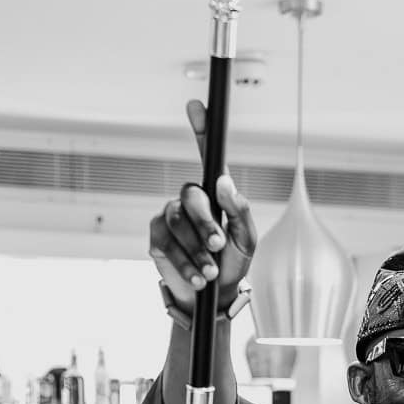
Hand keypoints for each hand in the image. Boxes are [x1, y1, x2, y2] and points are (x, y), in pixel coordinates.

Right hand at [148, 100, 256, 316]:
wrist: (213, 298)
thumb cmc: (232, 263)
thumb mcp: (247, 238)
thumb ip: (239, 209)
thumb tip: (223, 182)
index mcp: (215, 194)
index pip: (207, 156)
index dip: (201, 129)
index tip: (196, 105)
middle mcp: (190, 200)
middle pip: (192, 196)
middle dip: (206, 223)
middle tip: (217, 245)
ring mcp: (170, 217)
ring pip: (178, 222)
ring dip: (196, 248)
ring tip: (209, 270)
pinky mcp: (157, 238)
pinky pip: (166, 243)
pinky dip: (184, 262)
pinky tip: (197, 276)